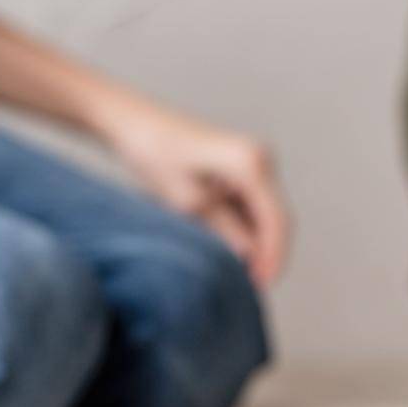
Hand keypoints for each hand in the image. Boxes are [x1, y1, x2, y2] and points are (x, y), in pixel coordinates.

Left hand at [101, 99, 289, 286]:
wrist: (130, 121)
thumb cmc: (153, 152)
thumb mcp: (187, 201)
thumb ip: (224, 230)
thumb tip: (250, 257)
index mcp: (250, 163)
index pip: (277, 220)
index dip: (273, 258)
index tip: (261, 286)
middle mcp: (260, 157)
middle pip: (277, 216)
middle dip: (268, 253)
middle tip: (252, 286)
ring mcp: (254, 159)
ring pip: (267, 212)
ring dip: (258, 242)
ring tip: (242, 272)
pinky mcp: (242, 164)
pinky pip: (253, 202)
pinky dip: (247, 226)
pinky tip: (234, 248)